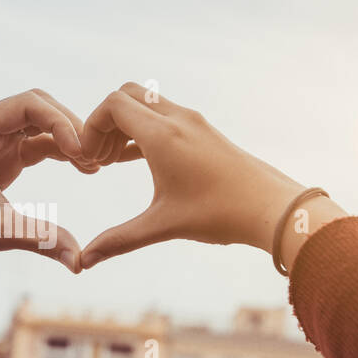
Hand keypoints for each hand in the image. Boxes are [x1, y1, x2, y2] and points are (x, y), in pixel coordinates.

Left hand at [0, 89, 124, 281]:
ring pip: (40, 122)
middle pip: (38, 107)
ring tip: (95, 164)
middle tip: (96, 156)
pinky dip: (59, 150)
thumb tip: (79, 261)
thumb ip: (37, 239)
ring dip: (67, 138)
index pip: (28, 105)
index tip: (82, 152)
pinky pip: (35, 141)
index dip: (61, 122)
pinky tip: (83, 168)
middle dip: (70, 127)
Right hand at [78, 82, 346, 270]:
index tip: (88, 158)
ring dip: (126, 126)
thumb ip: (118, 240)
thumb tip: (84, 262)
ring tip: (113, 162)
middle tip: (99, 157)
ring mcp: (194, 123)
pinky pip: (165, 117)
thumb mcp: (162, 226)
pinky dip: (145, 131)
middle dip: (105, 121)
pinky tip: (139, 162)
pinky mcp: (205, 132)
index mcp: (162, 135)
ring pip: (148, 105)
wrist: (272, 208)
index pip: (113, 105)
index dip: (91, 126)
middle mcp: (177, 119)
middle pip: (128, 96)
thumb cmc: (219, 214)